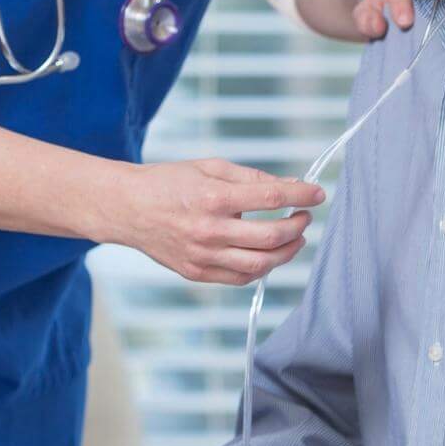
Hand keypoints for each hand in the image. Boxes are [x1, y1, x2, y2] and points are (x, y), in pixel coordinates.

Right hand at [107, 158, 324, 284]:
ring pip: (260, 264)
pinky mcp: (196, 273)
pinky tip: (268, 254)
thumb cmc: (168, 183)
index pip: (271, 198)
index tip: (317, 193)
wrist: (127, 208)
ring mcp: (203, 256)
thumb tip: (289, 187)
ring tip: (294, 238)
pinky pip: (240, 278)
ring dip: (287, 252)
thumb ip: (251, 178)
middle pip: (271, 237)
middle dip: (297, 226)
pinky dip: (261, 268)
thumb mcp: (209, 167)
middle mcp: (209, 231)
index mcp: (213, 198)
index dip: (301, 196)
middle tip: (304, 217)